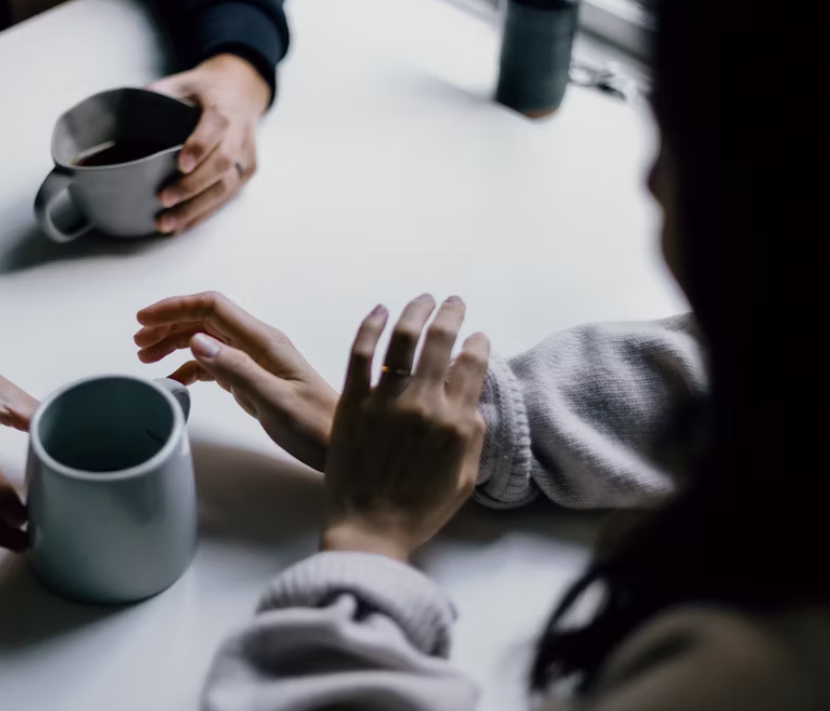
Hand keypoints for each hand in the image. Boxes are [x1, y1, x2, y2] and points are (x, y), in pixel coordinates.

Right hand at [135, 292, 336, 470]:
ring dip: (176, 344)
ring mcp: (256, 361)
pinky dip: (191, 368)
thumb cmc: (314, 426)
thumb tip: (197, 341)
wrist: (340, 446)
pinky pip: (216, 364)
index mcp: (264, 341)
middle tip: (138, 343)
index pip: (212, 307)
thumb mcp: (274, 401)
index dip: (175, 307)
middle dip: (169, 324)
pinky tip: (175, 381)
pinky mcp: (254, 379)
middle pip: (205, 320)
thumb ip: (236, 370)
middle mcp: (258, 344)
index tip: (143, 319)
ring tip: (148, 358)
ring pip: (207, 340)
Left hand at [146, 54, 270, 233]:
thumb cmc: (210, 90)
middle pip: (221, 165)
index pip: (215, 130)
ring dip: (196, 209)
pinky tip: (183, 226)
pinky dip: (204, 214)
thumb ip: (164, 90)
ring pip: (225, 188)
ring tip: (168, 223)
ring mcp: (246, 157)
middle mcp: (239, 135)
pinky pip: (227, 197)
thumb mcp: (187, 81)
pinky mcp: (247, 172)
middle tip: (164, 199)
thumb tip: (138, 100)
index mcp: (224, 111)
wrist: (243, 91)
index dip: (199, 148)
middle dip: (192, 186)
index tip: (180, 165)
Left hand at [322, 296, 490, 562]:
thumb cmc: (419, 511)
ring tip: (423, 299)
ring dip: (416, 311)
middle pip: (441, 341)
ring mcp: (385, 400)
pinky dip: (371, 326)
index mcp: (456, 423)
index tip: (477, 336)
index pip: (473, 366)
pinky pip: (361, 353)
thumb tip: (473, 401)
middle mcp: (424, 404)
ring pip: (403, 339)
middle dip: (451, 314)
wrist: (369, 530)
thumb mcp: (464, 478)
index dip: (478, 344)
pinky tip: (380, 310)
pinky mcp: (352, 402)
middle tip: (453, 302)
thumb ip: (473, 436)